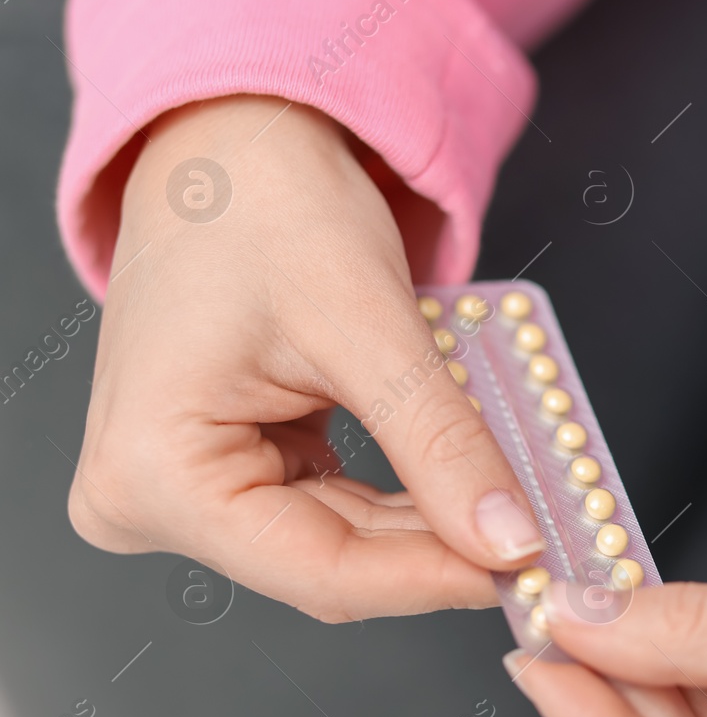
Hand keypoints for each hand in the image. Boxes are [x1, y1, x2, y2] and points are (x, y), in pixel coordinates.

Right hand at [68, 95, 543, 620]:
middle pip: (332, 564)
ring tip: (524, 513)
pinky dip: (408, 497)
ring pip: (342, 543)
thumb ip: (440, 445)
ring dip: (435, 528)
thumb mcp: (367, 327)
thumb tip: (509, 540)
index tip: (531, 574)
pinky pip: (335, 508)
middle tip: (547, 548)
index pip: (321, 571)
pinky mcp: (231, 466)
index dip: (437, 579)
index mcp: (151, 473)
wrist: (231, 137)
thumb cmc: (262, 201)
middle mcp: (149, 498)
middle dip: (445, 552)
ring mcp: (187, 488)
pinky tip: (472, 487)